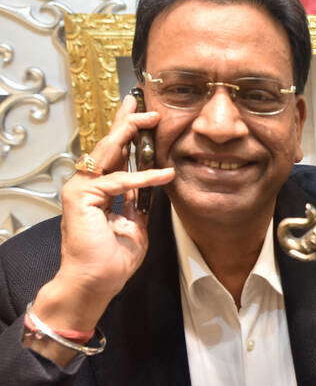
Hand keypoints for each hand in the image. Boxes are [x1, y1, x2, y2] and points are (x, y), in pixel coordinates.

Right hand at [31, 95, 173, 353]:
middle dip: (126, 123)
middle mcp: (87, 184)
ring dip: (130, 134)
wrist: (96, 283)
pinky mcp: (82, 198)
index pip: (114, 156)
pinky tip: (165, 174)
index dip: (126, 134)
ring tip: (151, 118)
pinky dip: (143, 178)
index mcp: (99, 189)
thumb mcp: (134, 226)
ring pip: (109, 154)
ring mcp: (81, 189)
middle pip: (108, 146)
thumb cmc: (113, 260)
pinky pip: (119, 182)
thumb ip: (138, 205)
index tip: (140, 115)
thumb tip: (149, 189)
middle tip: (142, 102)